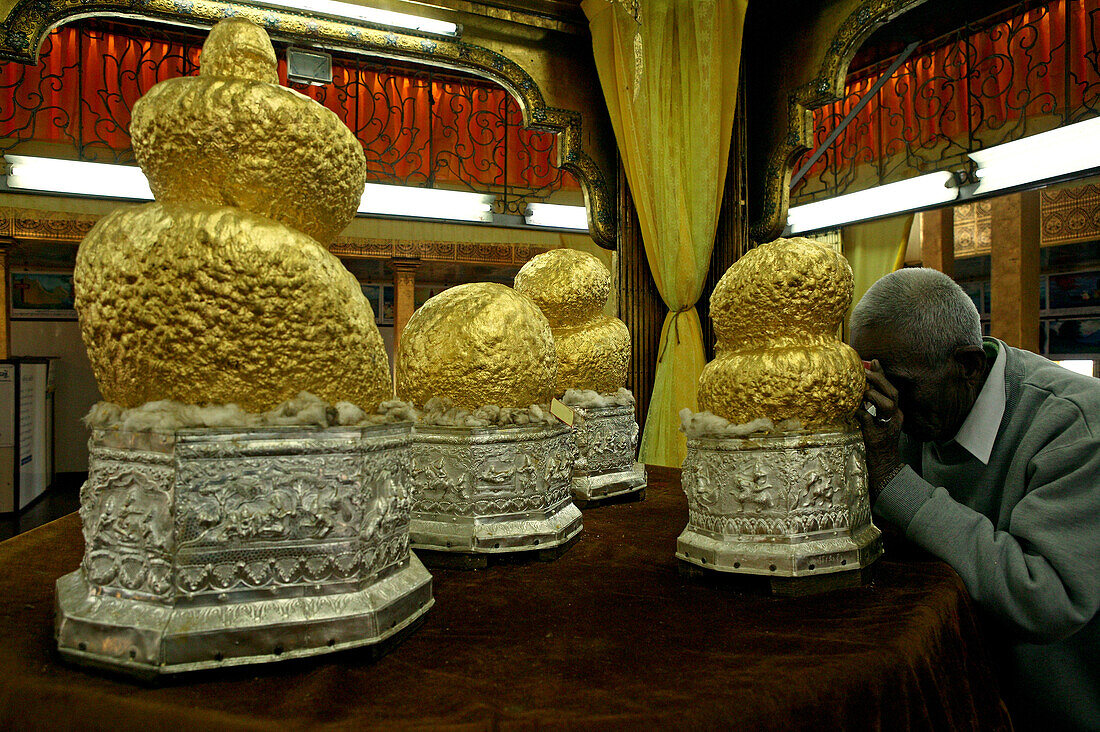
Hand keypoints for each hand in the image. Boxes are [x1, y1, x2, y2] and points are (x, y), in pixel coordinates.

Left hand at [856, 359, 903, 501]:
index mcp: (896, 413)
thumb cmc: (876, 443)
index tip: (872, 361)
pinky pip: (868, 420)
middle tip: (864, 373)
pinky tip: (851, 408)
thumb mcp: (876, 421)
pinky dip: (860, 412)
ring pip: (888, 405)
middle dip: (879, 380)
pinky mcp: (877, 437)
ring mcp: (888, 428)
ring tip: (862, 390)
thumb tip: (859, 389)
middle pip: (893, 393)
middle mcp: (895, 418)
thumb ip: (871, 405)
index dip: (883, 374)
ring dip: (874, 395)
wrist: (884, 468)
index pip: (893, 388)